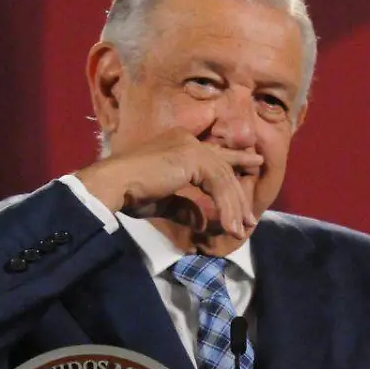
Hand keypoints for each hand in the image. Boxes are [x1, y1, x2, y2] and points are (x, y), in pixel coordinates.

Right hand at [75, 127, 263, 237]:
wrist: (113, 185)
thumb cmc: (130, 193)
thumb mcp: (163, 202)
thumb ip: (184, 208)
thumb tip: (202, 221)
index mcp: (179, 144)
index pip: (214, 154)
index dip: (236, 161)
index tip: (255, 165)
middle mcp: (187, 139)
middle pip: (223, 168)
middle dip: (238, 195)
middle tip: (250, 219)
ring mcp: (190, 146)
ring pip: (224, 178)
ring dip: (233, 207)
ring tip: (240, 229)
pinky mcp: (192, 157)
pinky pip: (219, 184)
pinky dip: (226, 207)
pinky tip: (230, 225)